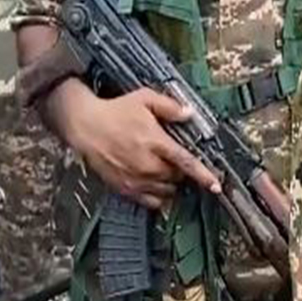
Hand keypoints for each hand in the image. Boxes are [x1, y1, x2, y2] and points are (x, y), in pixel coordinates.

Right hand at [68, 89, 221, 209]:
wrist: (85, 126)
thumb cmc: (115, 111)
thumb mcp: (144, 99)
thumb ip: (170, 106)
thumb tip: (190, 113)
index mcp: (155, 142)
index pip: (186, 162)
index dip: (203, 175)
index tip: (216, 185)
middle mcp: (147, 165)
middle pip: (177, 177)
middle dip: (181, 170)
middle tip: (173, 157)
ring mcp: (135, 179)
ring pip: (166, 191)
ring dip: (171, 182)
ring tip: (162, 167)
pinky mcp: (125, 189)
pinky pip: (151, 201)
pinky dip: (158, 195)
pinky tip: (155, 182)